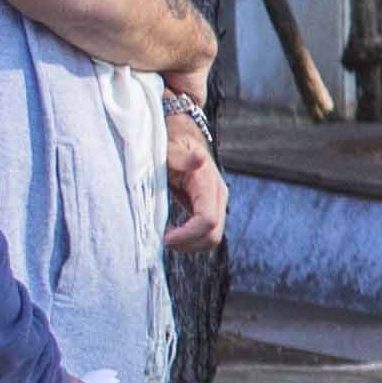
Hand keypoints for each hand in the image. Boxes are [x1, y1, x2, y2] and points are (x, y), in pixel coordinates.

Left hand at [161, 94, 228, 248]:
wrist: (183, 137)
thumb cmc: (172, 143)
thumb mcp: (170, 148)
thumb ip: (180, 156)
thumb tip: (199, 158)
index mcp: (208, 183)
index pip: (206, 221)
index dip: (186, 235)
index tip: (164, 237)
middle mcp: (218, 196)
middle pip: (213, 235)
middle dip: (188, 244)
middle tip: (163, 240)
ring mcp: (216, 204)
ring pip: (212, 239)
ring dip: (189, 245)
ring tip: (167, 237)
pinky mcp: (210, 209)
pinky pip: (207, 233)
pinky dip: (190, 240)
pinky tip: (173, 231)